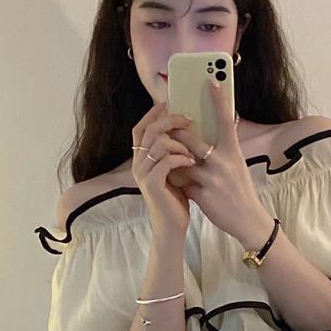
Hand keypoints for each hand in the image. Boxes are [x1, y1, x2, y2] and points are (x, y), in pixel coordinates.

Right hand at [131, 101, 196, 234]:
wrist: (172, 227)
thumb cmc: (175, 199)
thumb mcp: (172, 171)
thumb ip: (172, 152)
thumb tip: (185, 128)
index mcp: (141, 160)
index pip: (140, 129)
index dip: (151, 114)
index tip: (167, 103)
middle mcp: (138, 165)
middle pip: (149, 131)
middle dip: (169, 121)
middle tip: (188, 118)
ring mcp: (143, 175)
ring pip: (158, 143)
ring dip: (178, 142)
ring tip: (192, 150)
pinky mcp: (152, 185)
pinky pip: (165, 161)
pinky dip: (180, 158)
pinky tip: (191, 161)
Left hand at [176, 74, 273, 251]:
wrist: (247, 219)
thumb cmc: (239, 187)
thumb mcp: (236, 163)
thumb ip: (223, 147)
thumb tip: (211, 127)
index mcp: (233, 150)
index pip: (226, 119)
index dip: (219, 99)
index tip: (211, 79)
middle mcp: (223, 162)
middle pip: (192, 140)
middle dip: (176, 133)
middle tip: (166, 124)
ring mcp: (212, 179)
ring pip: (181, 162)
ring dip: (172, 160)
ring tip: (165, 158)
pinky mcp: (202, 196)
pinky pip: (181, 183)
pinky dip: (176, 182)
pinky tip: (173, 183)